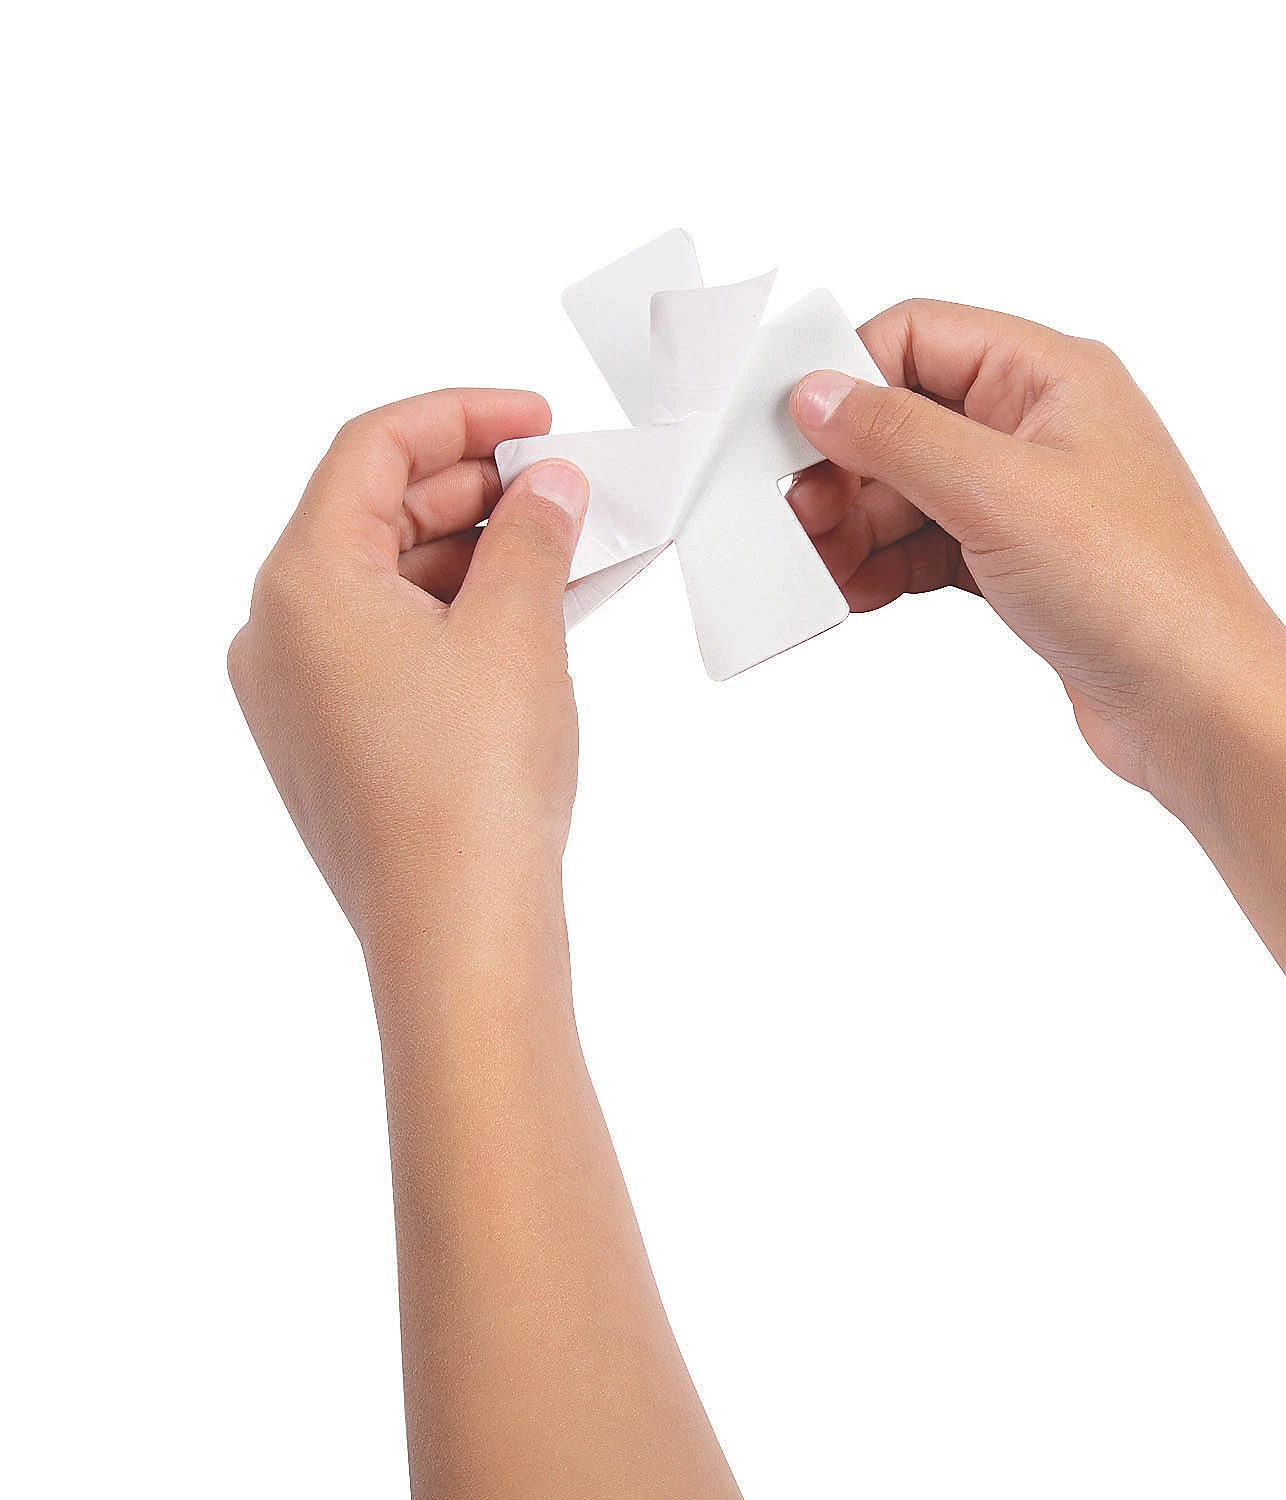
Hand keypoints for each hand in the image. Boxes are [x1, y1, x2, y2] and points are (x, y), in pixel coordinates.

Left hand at [228, 389, 589, 959]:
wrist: (457, 929)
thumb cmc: (471, 789)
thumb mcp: (517, 628)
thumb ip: (533, 533)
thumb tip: (548, 486)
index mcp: (301, 582)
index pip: (372, 450)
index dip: (462, 417)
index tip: (537, 419)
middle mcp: (281, 633)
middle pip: (376, 514)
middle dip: (477, 490)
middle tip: (564, 487)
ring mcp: (305, 695)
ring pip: (391, 585)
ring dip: (477, 556)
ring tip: (567, 548)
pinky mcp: (339, 743)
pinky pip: (397, 645)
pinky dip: (461, 616)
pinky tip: (532, 613)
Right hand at [787, 300, 1285, 794]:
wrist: (1198, 705)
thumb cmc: (1138, 590)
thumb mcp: (998, 495)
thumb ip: (898, 436)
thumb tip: (818, 394)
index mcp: (1050, 376)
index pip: (917, 338)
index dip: (847, 380)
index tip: (794, 436)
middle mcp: (1040, 425)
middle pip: (905, 419)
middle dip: (845, 471)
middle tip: (799, 520)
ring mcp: (1030, 497)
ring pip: (910, 489)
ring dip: (858, 527)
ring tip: (822, 570)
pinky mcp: (1019, 560)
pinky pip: (928, 544)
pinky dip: (887, 565)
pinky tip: (857, 593)